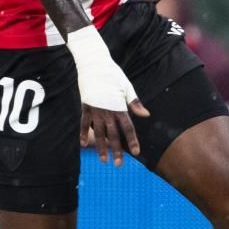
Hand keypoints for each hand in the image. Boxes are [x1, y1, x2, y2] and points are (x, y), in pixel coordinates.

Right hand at [66, 26, 147, 165]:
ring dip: (101, 148)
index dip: (132, 141)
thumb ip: (134, 103)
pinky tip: (84, 145)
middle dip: (117, 151)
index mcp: (119, 107)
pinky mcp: (85, 107)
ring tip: (104, 160)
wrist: (93, 64)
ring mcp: (94, 110)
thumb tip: (146, 115)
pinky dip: (83, 134)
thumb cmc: (113, 74)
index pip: (127, 128)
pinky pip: (83, 123)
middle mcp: (106, 111)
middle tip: (119, 165)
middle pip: (113, 135)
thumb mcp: (126, 87)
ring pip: (98, 133)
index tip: (136, 153)